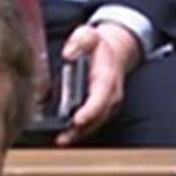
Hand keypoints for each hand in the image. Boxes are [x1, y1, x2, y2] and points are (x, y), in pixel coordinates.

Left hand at [55, 23, 141, 145]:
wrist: (115, 53)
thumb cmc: (99, 47)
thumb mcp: (89, 35)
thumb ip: (80, 41)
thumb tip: (68, 53)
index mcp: (107, 78)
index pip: (100, 98)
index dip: (89, 111)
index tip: (77, 119)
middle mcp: (110, 95)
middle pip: (98, 117)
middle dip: (81, 129)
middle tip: (62, 138)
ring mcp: (107, 105)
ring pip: (95, 124)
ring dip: (78, 134)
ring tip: (60, 140)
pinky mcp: (101, 110)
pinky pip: (91, 123)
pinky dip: (78, 131)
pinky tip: (64, 135)